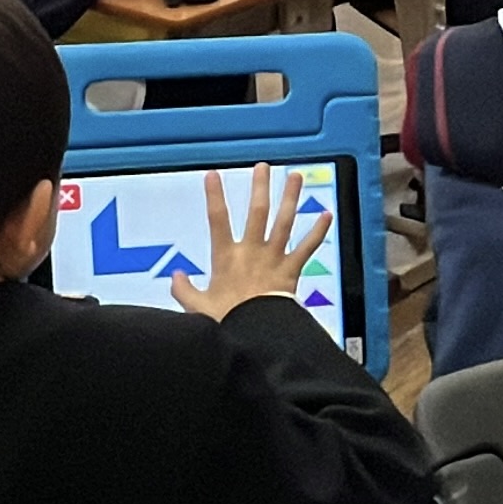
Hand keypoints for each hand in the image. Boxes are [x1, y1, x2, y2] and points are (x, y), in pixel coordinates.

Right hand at [171, 166, 333, 321]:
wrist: (257, 335)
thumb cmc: (229, 322)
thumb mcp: (198, 307)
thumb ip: (184, 290)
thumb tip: (175, 277)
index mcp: (227, 258)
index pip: (218, 220)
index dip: (215, 196)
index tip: (213, 175)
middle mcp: (252, 252)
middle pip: (257, 212)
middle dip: (260, 188)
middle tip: (263, 168)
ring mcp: (274, 258)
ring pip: (284, 222)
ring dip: (290, 198)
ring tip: (295, 176)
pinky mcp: (291, 270)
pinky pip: (307, 247)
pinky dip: (318, 231)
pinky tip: (327, 214)